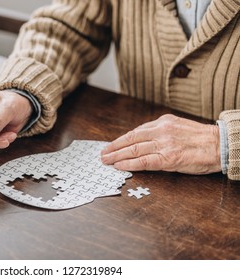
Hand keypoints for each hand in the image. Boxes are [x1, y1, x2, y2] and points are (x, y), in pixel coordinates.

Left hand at [101, 114, 220, 173]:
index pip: (135, 132)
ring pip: (134, 150)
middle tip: (103, 154)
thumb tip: (142, 139)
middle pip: (130, 140)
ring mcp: (164, 144)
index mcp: (163, 122)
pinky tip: (119, 166)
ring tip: (106, 161)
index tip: (111, 145)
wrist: (221, 145)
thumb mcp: (178, 126)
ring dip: (117, 156)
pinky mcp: (169, 158)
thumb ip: (160, 131)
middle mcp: (161, 131)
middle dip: (113, 147)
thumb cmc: (200, 138)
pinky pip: (144, 161)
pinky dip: (129, 164)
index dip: (120, 140)